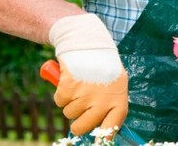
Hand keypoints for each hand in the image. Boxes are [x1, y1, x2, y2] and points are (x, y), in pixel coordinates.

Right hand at [49, 14, 128, 135]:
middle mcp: (104, 100)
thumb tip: (102, 131)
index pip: (112, 127)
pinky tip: (71, 79)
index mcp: (119, 100)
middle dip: (77, 122)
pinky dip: (60, 92)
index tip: (95, 142)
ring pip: (69, 113)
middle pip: (83, 127)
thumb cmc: (102, 66)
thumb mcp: (114, 84)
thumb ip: (109, 104)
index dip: (102, 138)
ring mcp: (86, 94)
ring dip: (70, 102)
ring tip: (81, 84)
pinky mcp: (70, 87)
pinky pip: (59, 101)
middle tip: (80, 107)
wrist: (89, 42)